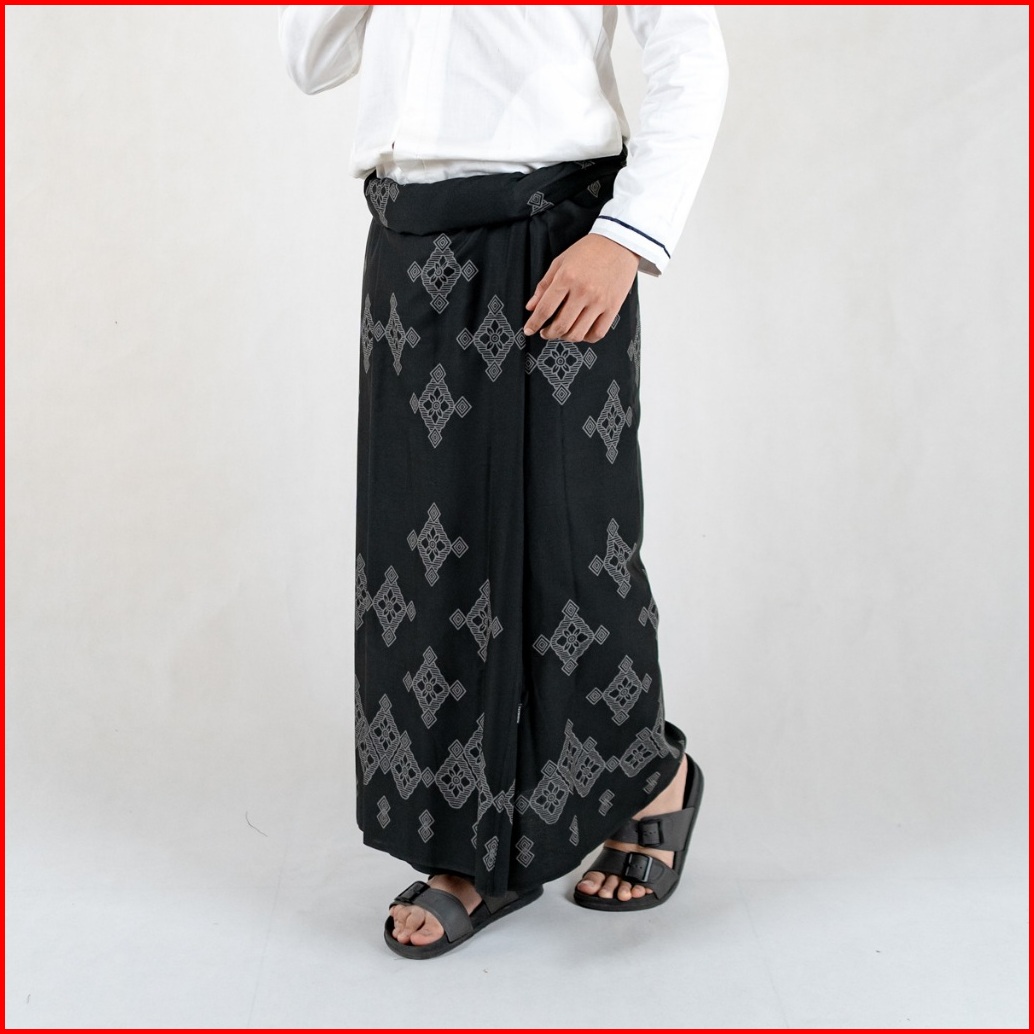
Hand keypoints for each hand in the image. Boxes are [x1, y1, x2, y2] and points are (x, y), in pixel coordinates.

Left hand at [523, 233, 639, 343]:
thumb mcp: (560, 261)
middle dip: (549, 334)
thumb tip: (531, 307)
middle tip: (545, 333)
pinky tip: (581, 332)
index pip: (545, 309)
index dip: (534, 323)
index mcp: (566, 278)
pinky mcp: (613, 307)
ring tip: (562, 333)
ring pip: (578, 333)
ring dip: (566, 337)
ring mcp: (599, 301)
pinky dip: (586, 338)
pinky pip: (598, 333)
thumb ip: (544, 285)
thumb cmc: (588, 250)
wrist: (619, 242)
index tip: (529, 330)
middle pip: (561, 325)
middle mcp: (583, 291)